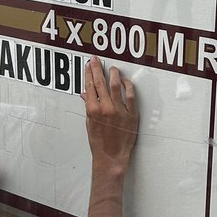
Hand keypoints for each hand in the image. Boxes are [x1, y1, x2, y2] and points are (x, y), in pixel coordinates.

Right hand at [82, 58, 137, 176]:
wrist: (111, 157)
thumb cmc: (99, 144)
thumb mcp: (89, 124)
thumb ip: (88, 107)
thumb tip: (85, 94)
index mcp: (93, 110)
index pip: (90, 86)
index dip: (89, 73)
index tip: (89, 65)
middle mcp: (106, 109)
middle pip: (100, 83)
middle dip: (97, 69)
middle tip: (96, 60)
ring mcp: (119, 111)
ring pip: (115, 86)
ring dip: (113, 74)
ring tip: (112, 68)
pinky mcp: (131, 115)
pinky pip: (131, 96)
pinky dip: (128, 86)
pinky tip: (125, 81)